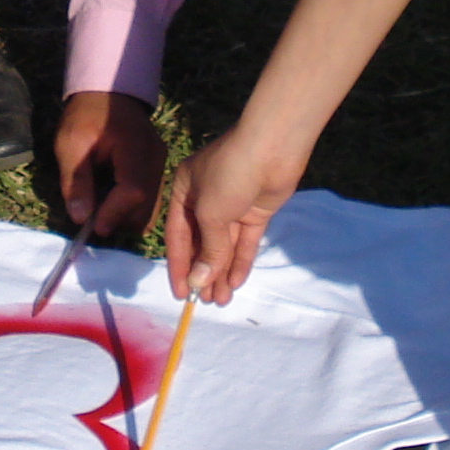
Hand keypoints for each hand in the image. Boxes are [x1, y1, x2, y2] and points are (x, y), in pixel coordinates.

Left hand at [53, 91, 162, 240]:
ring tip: (100, 206)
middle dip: (119, 219)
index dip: (115, 213)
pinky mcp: (158, 171)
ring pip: (150, 209)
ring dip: (125, 217)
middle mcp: (156, 158)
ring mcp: (161, 165)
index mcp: (135, 147)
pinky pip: (150, 201)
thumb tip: (80, 219)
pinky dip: (131, 209)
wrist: (109, 93)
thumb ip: (75, 181)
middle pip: (146, 205)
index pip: (134, 190)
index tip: (94, 227)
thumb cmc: (86, 116)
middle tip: (92, 216)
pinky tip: (112, 198)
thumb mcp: (70, 143)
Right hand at [162, 127, 304, 306]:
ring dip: (221, 272)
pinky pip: (244, 241)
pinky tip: (236, 282)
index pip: (177, 235)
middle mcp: (206, 198)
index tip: (181, 294)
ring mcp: (233, 205)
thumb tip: (200, 283)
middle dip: (204, 272)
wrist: (272, 146)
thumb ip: (208, 251)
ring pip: (224, 245)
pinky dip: (240, 261)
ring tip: (221, 300)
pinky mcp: (255, 211)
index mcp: (184, 191)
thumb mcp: (211, 214)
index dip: (178, 266)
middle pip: (202, 243)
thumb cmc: (230, 174)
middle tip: (205, 303)